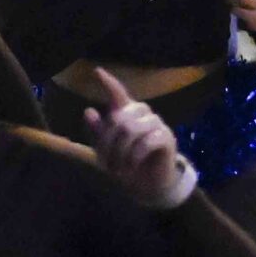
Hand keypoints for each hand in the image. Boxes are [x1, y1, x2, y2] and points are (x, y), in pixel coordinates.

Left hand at [78, 69, 188, 207]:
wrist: (148, 185)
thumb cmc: (127, 163)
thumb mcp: (107, 150)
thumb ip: (98, 132)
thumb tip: (89, 111)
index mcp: (127, 113)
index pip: (118, 94)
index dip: (109, 83)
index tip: (97, 71)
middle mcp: (142, 114)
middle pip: (118, 119)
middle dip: (108, 143)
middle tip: (106, 164)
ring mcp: (156, 124)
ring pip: (131, 129)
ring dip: (120, 152)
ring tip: (118, 169)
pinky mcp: (167, 137)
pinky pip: (147, 142)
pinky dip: (134, 157)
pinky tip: (131, 167)